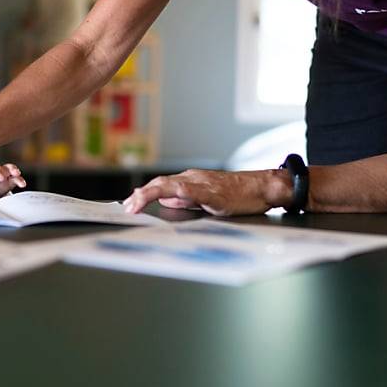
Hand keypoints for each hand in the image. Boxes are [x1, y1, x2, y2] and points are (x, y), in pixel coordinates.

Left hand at [122, 169, 283, 215]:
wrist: (261, 187)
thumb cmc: (237, 194)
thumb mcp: (205, 197)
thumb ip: (185, 199)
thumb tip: (165, 200)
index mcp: (190, 180)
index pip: (160, 184)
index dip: (142, 193)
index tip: (128, 204)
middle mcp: (193, 178)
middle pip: (160, 183)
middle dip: (140, 195)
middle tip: (126, 207)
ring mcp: (203, 184)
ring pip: (172, 184)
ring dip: (151, 193)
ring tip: (136, 204)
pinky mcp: (215, 193)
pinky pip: (194, 191)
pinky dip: (178, 193)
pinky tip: (168, 197)